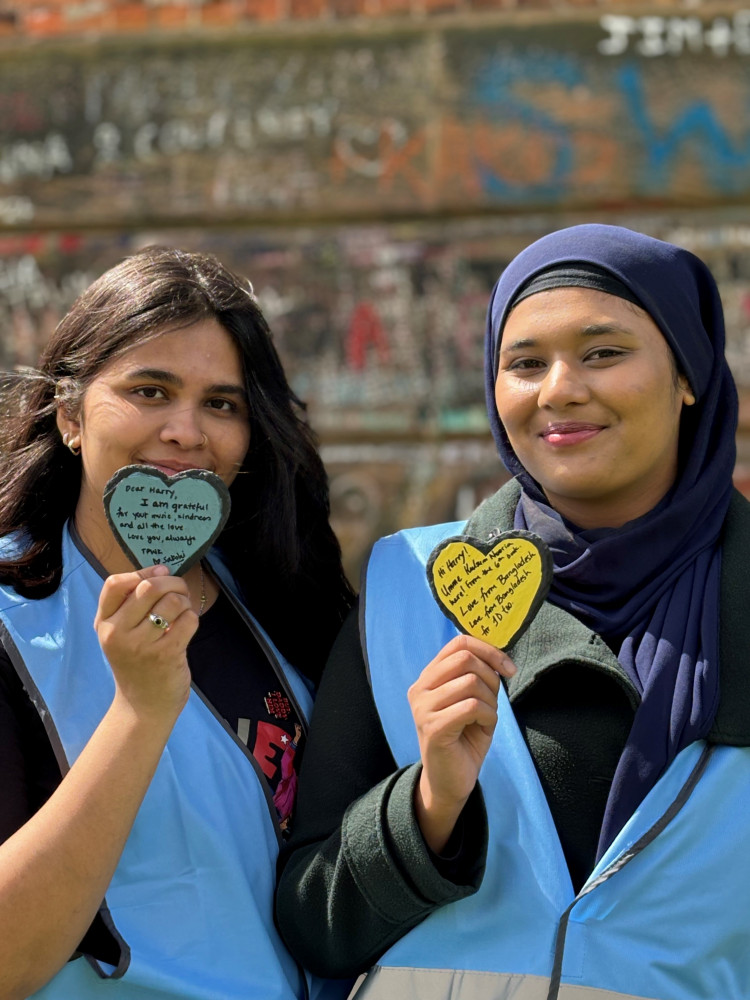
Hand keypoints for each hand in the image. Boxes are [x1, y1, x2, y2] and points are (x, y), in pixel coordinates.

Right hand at [94, 565, 197, 719]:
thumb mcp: (119, 634)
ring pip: (172, 601)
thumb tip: (162, 570)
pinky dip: (192, 618)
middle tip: (180, 591)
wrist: (142, 707)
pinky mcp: (166, 655)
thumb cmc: (135, 663)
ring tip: (182, 612)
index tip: (159, 573)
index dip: (142, 572)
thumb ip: (131, 604)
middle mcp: (118, 633)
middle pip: (149, 587)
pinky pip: (188, 620)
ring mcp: (142, 645)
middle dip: (172, 582)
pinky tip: (185, 628)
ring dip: (184, 601)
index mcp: (104, 623)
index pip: (115, 583)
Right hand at [408, 634, 515, 852]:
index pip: (459, 643)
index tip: (509, 668)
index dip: (489, 650)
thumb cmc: (464, 739)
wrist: (450, 781)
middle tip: (495, 701)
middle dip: (491, 677)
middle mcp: (420, 688)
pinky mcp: (432, 727)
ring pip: (471, 682)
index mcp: (429, 677)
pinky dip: (488, 716)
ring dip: (491, 701)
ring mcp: (423, 707)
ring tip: (486, 718)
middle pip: (465, 659)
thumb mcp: (473, 700)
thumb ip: (478, 676)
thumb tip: (499, 656)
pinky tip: (483, 727)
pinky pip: (471, 706)